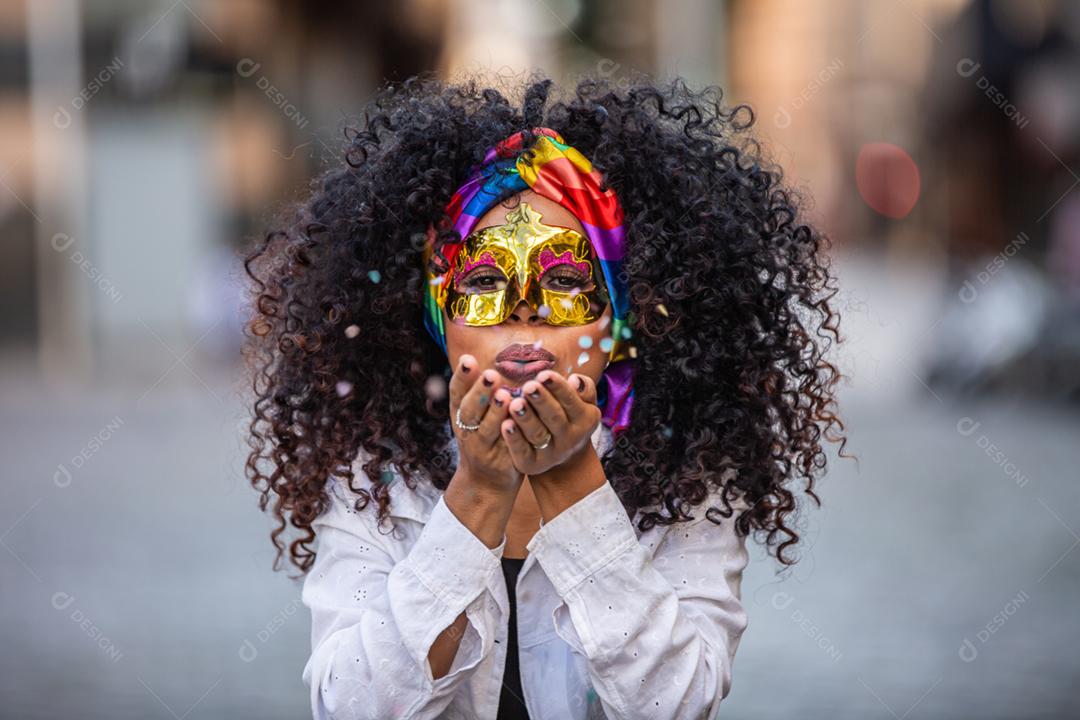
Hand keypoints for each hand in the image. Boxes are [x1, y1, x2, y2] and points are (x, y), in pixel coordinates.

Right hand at [448, 354, 521, 492]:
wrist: (486, 482)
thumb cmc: (485, 438)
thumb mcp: (476, 416)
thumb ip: (478, 393)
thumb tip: (478, 356)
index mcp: (460, 416)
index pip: (456, 394)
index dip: (461, 377)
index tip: (468, 359)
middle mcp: (466, 431)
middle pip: (468, 411)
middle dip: (478, 392)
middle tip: (490, 375)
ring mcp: (480, 448)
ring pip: (485, 430)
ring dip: (494, 413)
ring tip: (505, 395)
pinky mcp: (497, 461)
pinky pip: (504, 447)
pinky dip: (509, 435)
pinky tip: (516, 423)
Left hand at [500, 370, 601, 475]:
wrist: (564, 455)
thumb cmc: (569, 416)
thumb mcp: (583, 403)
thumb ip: (584, 388)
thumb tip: (575, 380)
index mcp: (584, 419)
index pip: (571, 401)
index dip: (558, 388)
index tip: (544, 374)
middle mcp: (570, 438)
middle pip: (554, 418)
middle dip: (542, 401)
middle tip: (529, 387)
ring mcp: (551, 453)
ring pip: (537, 434)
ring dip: (526, 419)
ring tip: (515, 403)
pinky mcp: (532, 464)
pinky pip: (522, 452)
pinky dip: (514, 439)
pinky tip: (504, 424)